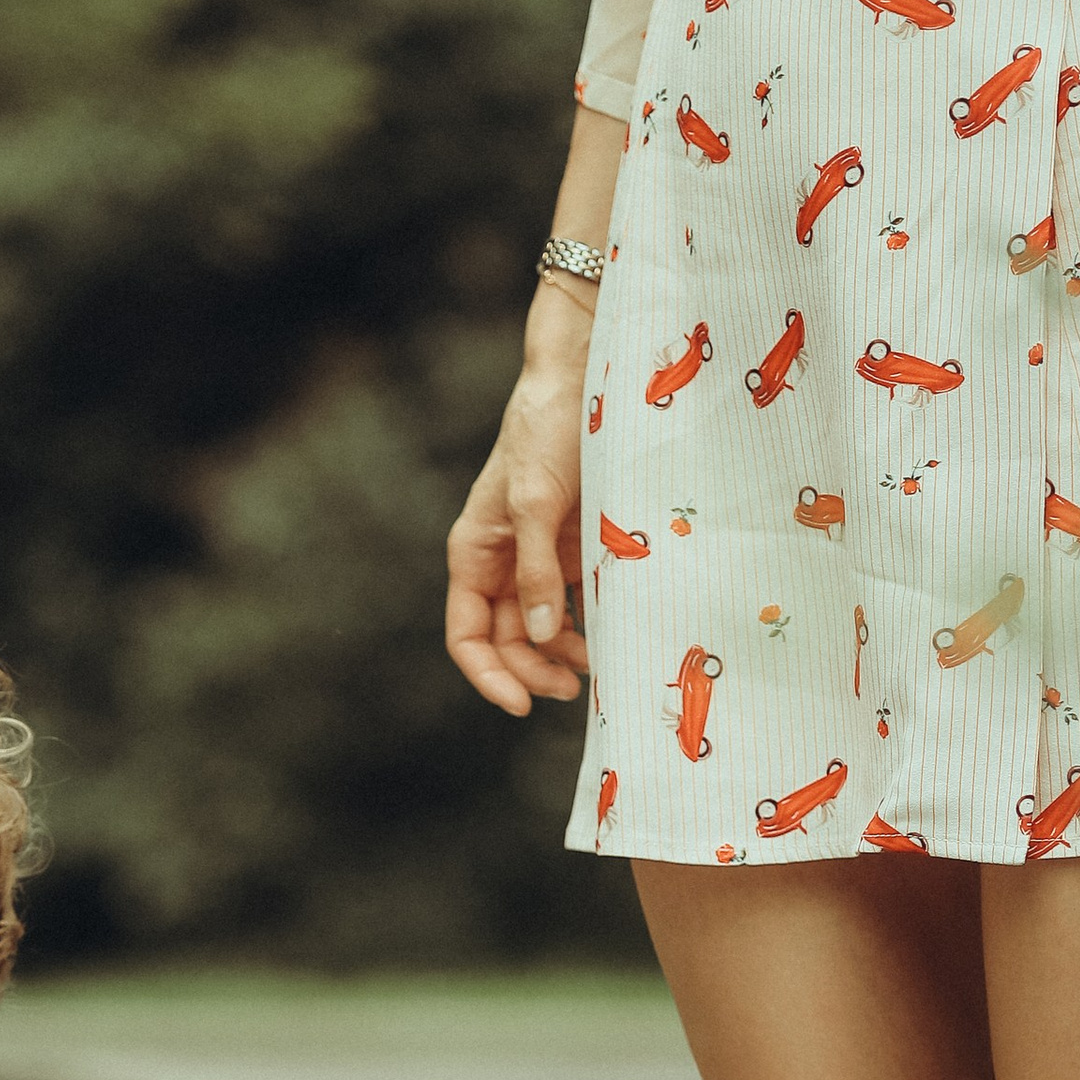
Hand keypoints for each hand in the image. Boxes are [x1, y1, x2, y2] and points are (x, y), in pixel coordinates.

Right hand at [444, 283, 594, 716]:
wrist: (588, 375)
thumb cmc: (549, 428)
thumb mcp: (536, 500)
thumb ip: (535, 570)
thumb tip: (540, 634)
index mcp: (476, 552)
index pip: (467, 636)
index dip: (489, 676)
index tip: (521, 704)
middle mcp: (503, 561)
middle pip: (507, 641)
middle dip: (534, 670)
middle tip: (573, 688)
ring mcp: (541, 555)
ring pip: (543, 628)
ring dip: (565, 653)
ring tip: (602, 660)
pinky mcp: (576, 546)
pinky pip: (577, 601)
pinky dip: (590, 623)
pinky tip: (612, 633)